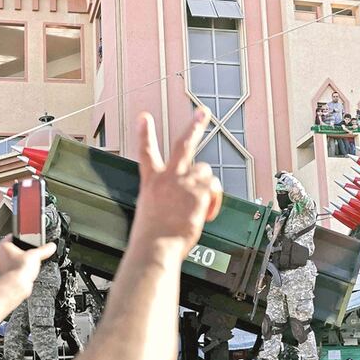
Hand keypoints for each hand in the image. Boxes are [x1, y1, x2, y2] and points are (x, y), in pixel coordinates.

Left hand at [0, 239, 56, 299]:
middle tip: (31, 250)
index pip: (12, 236)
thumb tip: (51, 246)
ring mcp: (3, 266)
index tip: (28, 237)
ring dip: (22, 260)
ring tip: (31, 261)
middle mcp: (0, 255)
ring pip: (14, 259)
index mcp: (3, 246)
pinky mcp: (8, 274)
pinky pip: (16, 268)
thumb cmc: (19, 269)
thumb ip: (45, 249)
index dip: (22, 236)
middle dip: (23, 250)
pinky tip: (28, 270)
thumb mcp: (36, 255)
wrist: (17, 285)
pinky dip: (21, 268)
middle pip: (14, 248)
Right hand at [132, 108, 222, 258]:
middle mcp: (167, 178)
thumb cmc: (152, 236)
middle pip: (182, 144)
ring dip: (207, 186)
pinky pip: (214, 189)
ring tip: (201, 204)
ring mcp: (184, 182)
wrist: (156, 246)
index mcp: (151, 183)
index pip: (146, 152)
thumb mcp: (150, 212)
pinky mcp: (199, 191)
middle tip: (202, 113)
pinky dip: (213, 202)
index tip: (144, 118)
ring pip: (205, 171)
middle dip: (194, 126)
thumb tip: (178, 203)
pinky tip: (205, 214)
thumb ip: (164, 199)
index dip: (145, 133)